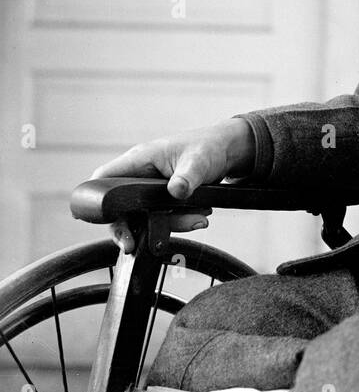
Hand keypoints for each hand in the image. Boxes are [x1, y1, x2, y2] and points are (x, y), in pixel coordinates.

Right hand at [90, 117, 255, 252]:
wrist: (226, 152)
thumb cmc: (208, 147)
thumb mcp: (199, 161)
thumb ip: (187, 177)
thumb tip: (176, 191)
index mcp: (140, 159)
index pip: (105, 177)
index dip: (97, 199)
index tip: (107, 221)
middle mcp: (141, 175)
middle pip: (121, 207)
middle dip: (129, 227)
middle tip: (133, 245)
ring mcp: (151, 189)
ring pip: (145, 216)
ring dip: (169, 224)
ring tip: (197, 220)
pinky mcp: (163, 200)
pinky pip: (163, 218)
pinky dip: (179, 222)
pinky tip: (198, 217)